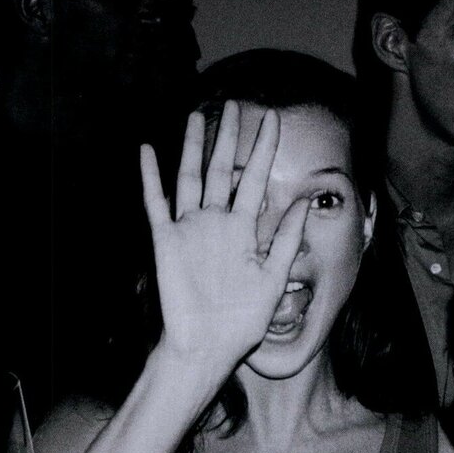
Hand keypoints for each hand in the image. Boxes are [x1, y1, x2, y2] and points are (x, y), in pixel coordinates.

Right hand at [141, 101, 308, 383]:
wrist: (206, 347)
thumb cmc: (241, 322)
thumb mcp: (274, 279)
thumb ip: (285, 240)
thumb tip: (304, 203)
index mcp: (243, 231)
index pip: (256, 180)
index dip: (265, 149)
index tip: (274, 119)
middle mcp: (216, 224)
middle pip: (222, 169)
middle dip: (228, 137)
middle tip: (234, 104)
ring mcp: (190, 229)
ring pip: (190, 178)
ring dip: (192, 147)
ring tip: (196, 116)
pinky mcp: (166, 241)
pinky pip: (156, 203)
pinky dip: (151, 177)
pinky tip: (149, 150)